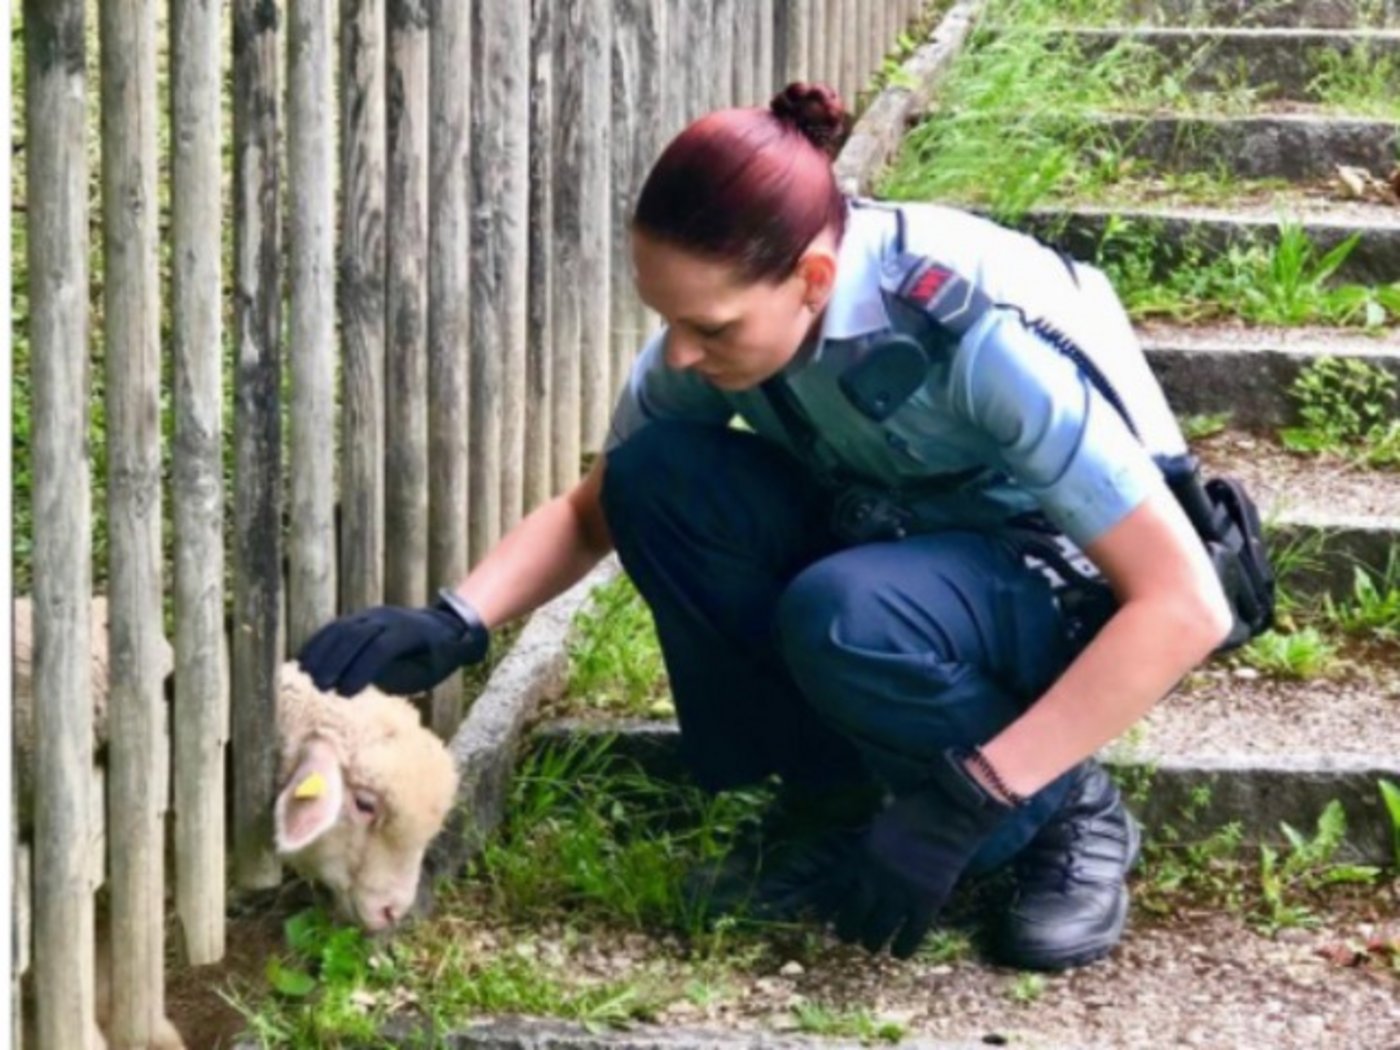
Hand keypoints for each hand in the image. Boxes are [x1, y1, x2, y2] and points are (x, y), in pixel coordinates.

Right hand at [297, 589, 490, 696]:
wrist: (441, 624)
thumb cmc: (436, 658)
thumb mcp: (429, 670)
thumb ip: (405, 678)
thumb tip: (376, 696)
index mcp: (409, 632)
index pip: (381, 648)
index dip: (362, 670)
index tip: (346, 694)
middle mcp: (387, 618)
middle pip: (355, 637)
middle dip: (336, 663)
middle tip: (319, 689)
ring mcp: (370, 615)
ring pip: (340, 629)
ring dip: (320, 653)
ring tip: (306, 678)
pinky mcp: (357, 618)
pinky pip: (333, 628)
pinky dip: (316, 644)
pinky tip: (302, 663)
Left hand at [829, 749, 1015, 958]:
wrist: (951, 812)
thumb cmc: (913, 813)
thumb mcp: (877, 829)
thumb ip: (864, 853)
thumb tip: (851, 876)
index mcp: (860, 857)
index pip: (834, 891)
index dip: (826, 909)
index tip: (824, 919)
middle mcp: (876, 878)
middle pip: (852, 917)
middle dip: (847, 931)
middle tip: (848, 936)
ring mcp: (902, 892)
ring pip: (877, 931)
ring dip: (871, 942)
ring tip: (871, 945)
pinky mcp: (928, 902)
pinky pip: (911, 936)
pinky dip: (902, 948)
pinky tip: (898, 952)